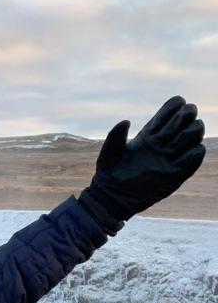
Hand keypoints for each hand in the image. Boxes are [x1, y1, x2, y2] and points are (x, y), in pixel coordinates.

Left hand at [79, 96, 205, 221]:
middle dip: (188, 114)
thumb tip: (126, 121)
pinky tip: (190, 150)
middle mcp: (161, 145)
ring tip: (188, 132)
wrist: (112, 199)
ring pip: (191, 137)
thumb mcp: (108, 153)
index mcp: (147, 136)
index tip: (177, 103)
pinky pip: (193, 159)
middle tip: (187, 114)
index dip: (175, 105)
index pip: (167, 114)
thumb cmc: (108, 175)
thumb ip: (115, 136)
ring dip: (194, 131)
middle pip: (183, 122)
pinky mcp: (175, 175)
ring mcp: (169, 159)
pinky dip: (195, 153)